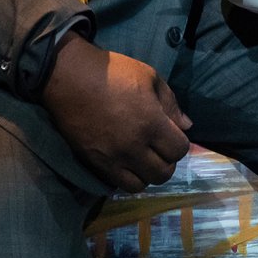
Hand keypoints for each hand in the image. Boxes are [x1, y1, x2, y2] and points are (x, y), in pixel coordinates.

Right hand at [40, 35, 190, 191]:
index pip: (179, 150)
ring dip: (147, 174)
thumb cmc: (113, 72)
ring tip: (142, 159)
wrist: (70, 77)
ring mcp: (113, 157)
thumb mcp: (149, 77)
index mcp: (151, 122)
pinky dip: (128, 178)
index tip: (171, 135)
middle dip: (166, 162)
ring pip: (142, 184)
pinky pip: (119, 185)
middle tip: (158, 148)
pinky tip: (126, 163)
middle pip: (163, 173)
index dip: (179, 144)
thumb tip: (186, 126)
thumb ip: (171, 103)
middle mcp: (134, 145)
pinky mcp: (96, 162)